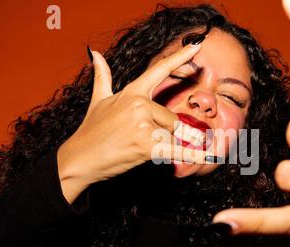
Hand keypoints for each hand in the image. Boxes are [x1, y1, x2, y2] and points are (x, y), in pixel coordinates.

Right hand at [58, 44, 208, 203]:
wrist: (80, 158)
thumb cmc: (91, 130)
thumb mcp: (98, 100)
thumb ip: (102, 77)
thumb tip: (95, 53)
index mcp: (132, 92)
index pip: (159, 70)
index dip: (180, 57)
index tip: (197, 45)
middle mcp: (139, 104)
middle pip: (172, 120)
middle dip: (163, 134)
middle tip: (138, 140)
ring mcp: (143, 124)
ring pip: (171, 137)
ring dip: (162, 147)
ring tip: (137, 148)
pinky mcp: (146, 145)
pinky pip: (175, 150)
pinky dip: (191, 155)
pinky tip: (209, 155)